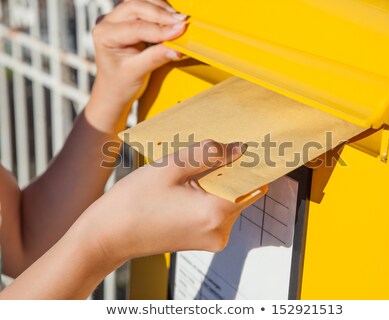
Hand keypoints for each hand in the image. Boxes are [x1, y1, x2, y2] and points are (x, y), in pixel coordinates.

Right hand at [88, 140, 267, 264]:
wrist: (108, 236)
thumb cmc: (133, 202)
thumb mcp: (171, 166)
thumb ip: (209, 153)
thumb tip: (238, 148)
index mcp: (215, 213)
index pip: (250, 182)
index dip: (249, 162)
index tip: (244, 145)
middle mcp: (219, 231)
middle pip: (240, 191)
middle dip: (230, 170)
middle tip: (211, 151)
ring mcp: (212, 239)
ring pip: (228, 200)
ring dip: (217, 182)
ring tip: (192, 169)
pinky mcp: (203, 240)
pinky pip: (216, 211)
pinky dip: (209, 195)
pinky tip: (188, 183)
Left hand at [89, 0, 186, 118]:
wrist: (113, 92)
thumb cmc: (118, 85)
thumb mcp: (136, 73)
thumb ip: (156, 58)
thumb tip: (176, 49)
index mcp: (104, 35)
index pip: (136, 27)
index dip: (160, 29)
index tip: (180, 30)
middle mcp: (108, 23)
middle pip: (136, 7)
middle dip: (161, 13)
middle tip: (182, 21)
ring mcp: (117, 20)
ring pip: (140, 4)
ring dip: (161, 9)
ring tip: (178, 19)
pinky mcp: (128, 21)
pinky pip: (144, 9)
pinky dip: (159, 12)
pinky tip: (171, 20)